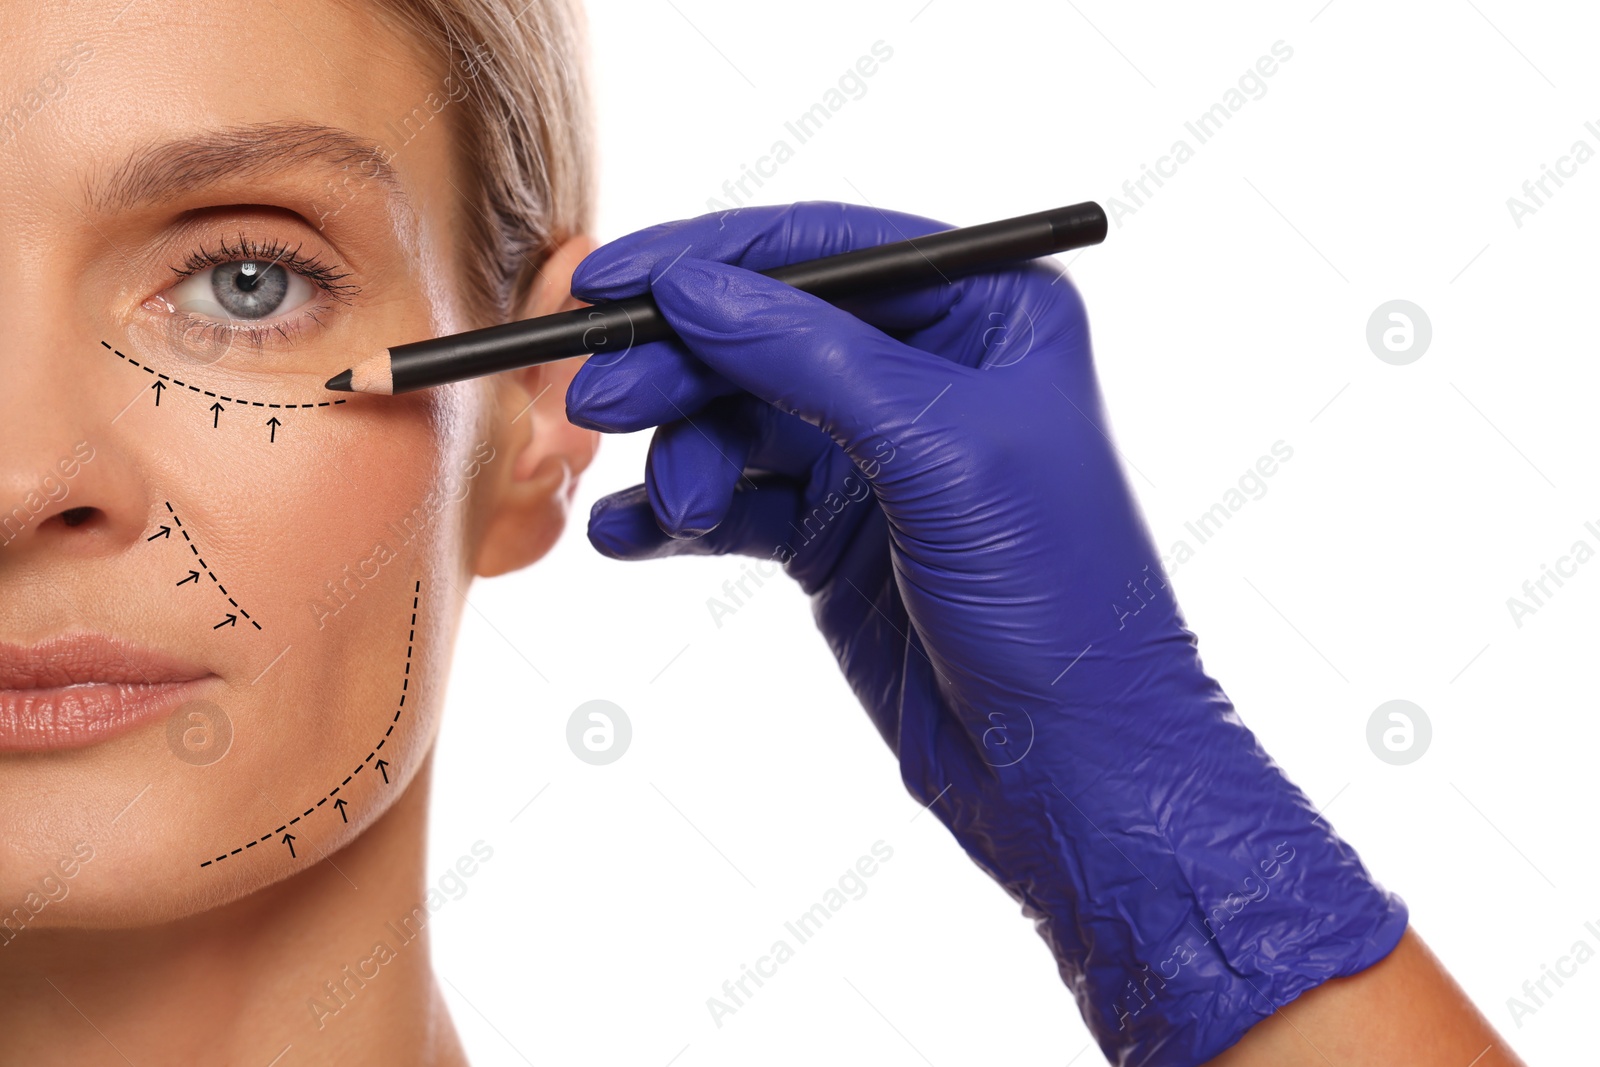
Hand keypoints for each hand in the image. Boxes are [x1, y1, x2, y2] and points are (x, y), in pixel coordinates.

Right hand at [566, 202, 1406, 1065]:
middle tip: (599, 399)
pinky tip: (631, 536)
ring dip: (686, 455)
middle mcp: (928, 373)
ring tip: (678, 510)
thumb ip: (812, 358)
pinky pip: (734, 501)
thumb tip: (692, 288)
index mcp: (988, 314)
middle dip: (681, 366)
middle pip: (766, 333)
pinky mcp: (834, 535)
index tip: (611, 281)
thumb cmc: (1058, 599)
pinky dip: (678, 516)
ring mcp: (875, 456)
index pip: (827, 252)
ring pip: (739, 419)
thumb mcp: (941, 453)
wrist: (1069, 769)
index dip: (712, 259)